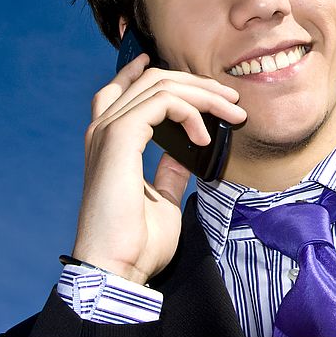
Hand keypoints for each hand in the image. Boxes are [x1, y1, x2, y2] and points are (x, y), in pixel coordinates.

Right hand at [71, 53, 246, 284]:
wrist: (117, 268)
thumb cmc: (136, 242)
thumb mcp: (162, 198)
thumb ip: (170, 171)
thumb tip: (186, 153)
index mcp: (109, 143)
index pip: (121, 89)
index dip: (143, 70)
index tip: (179, 68)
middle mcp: (104, 131)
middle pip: (151, 81)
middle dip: (197, 83)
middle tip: (231, 98)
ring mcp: (109, 132)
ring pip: (161, 86)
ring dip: (204, 95)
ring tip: (231, 113)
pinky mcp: (120, 138)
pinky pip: (162, 102)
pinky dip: (191, 111)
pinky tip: (205, 135)